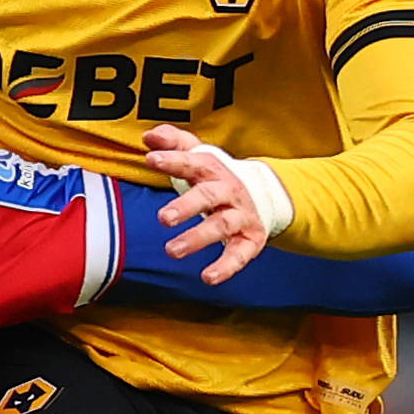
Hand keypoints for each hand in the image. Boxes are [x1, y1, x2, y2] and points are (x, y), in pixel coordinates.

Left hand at [140, 124, 271, 281]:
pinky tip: (208, 278)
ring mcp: (241, 216)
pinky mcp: (251, 239)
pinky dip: (226, 267)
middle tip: (163, 218)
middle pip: (208, 196)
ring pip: (221, 227)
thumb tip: (148, 135)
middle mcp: (228, 191)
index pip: (191, 162)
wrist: (264, 195)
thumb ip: (173, 144)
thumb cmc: (217, 178)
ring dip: (197, 239)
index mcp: (212, 170)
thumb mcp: (198, 157)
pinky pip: (240, 255)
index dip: (172, 160)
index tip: (152, 159)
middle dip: (186, 206)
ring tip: (172, 250)